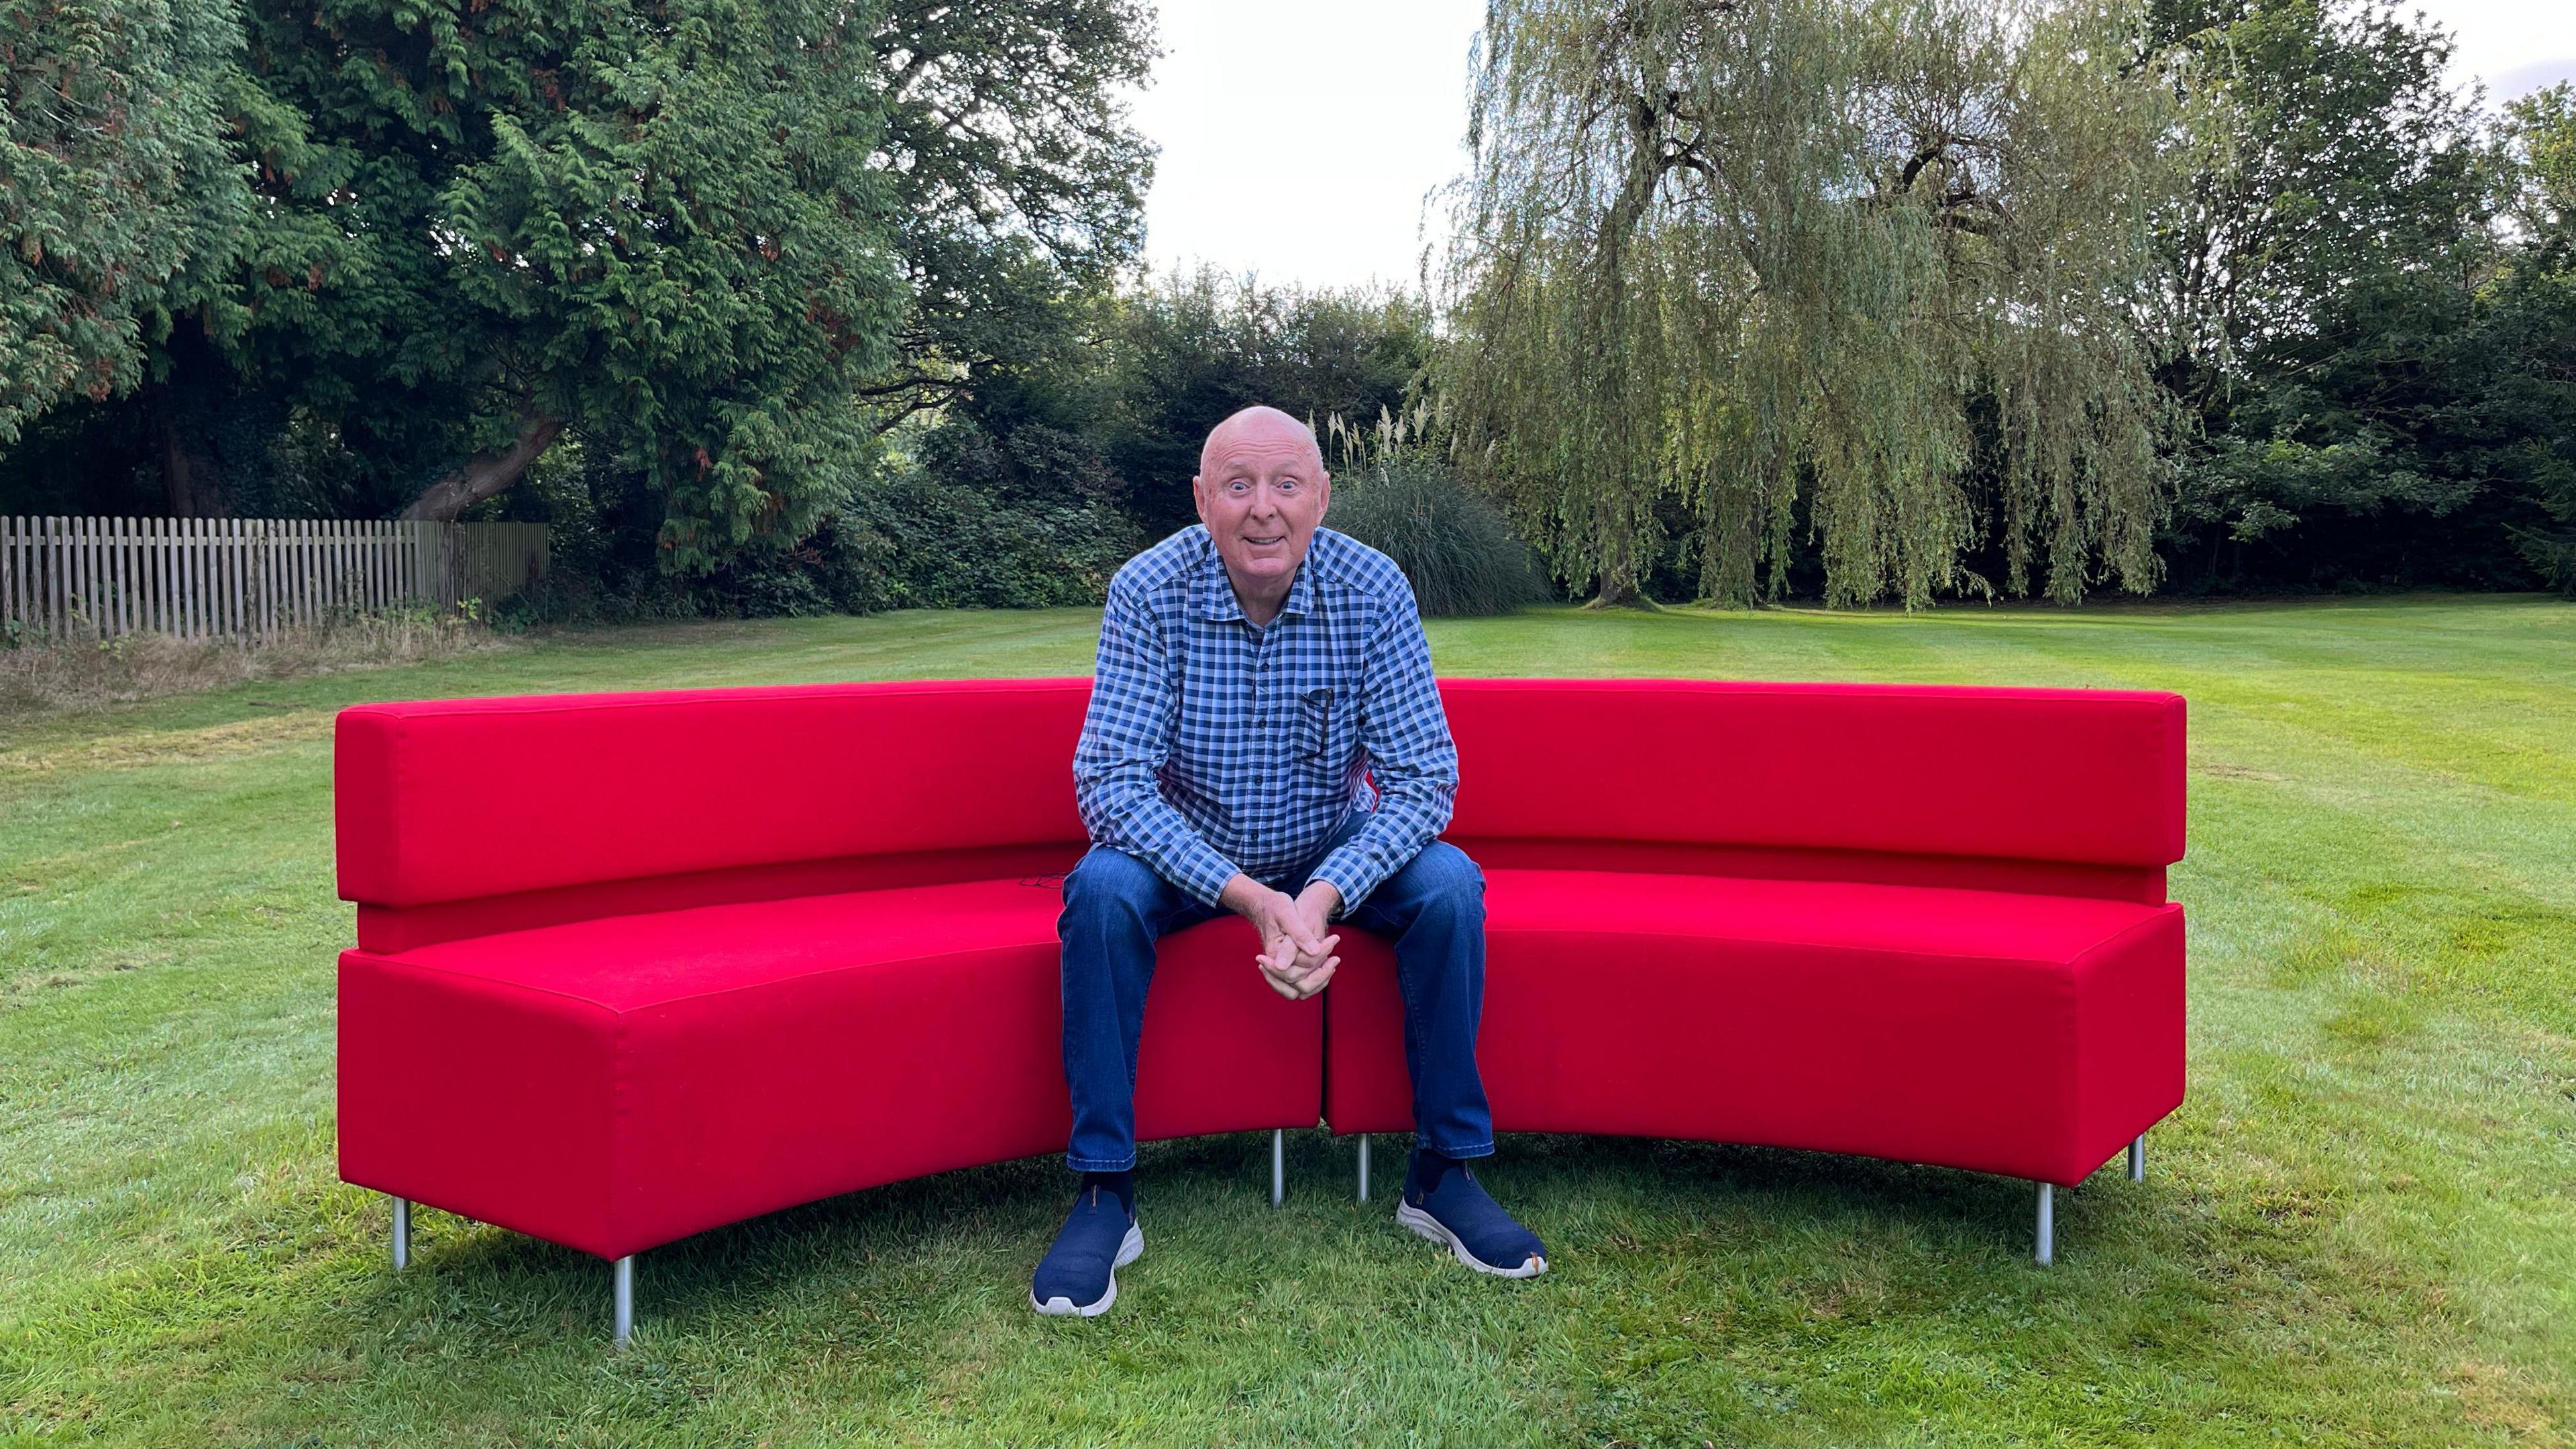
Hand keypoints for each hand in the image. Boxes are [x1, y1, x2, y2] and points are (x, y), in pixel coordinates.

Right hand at [1220, 874, 1340, 999]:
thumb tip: (1314, 952)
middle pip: (1299, 988)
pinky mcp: (1284, 968)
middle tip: (1335, 958)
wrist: (1264, 905)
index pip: (1297, 972)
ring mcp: (1278, 969)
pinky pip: (1299, 985)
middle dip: (1321, 975)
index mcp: (1274, 955)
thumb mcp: (1288, 914)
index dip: (1319, 959)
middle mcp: (1274, 967)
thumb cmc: (1275, 906)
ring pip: (1299, 990)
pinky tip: (1324, 964)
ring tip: (1332, 962)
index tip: (1334, 939)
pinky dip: (1314, 978)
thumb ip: (1299, 934)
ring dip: (1318, 980)